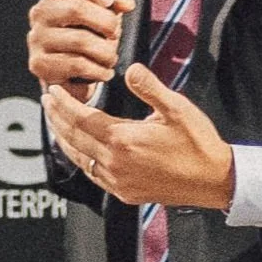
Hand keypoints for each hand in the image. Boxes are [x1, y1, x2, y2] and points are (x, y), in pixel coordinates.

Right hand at [27, 0, 134, 101]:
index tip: (109, 1)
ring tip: (111, 57)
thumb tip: (125, 4)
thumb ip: (117, 0)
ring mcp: (37, 38)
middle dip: (106, 22)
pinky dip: (98, 70)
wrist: (67, 75)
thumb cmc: (86, 37)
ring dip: (105, 51)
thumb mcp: (103, 14)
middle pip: (76, 8)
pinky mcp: (39, 63)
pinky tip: (104, 72)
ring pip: (80, 40)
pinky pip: (76, 64)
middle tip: (116, 34)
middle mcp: (41, 13)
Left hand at [41, 66, 235, 212]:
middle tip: (47, 102)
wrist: (215, 181)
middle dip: (57, 118)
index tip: (52, 91)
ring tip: (57, 123)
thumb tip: (131, 69)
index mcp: (123, 140)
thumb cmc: (198, 143)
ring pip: (79, 158)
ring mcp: (118, 182)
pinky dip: (80, 158)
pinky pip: (92, 174)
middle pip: (73, 138)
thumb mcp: (177, 108)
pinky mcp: (125, 193)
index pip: (81, 118)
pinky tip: (80, 150)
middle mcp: (115, 164)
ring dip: (64, 139)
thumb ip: (149, 87)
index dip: (64, 103)